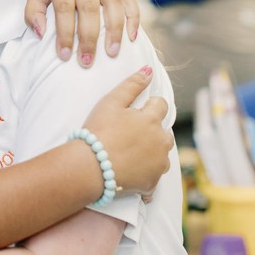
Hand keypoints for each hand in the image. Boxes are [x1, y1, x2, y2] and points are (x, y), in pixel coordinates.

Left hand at [27, 0, 138, 65]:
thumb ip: (33, 11)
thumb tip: (41, 35)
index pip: (64, 7)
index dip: (65, 33)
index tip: (65, 55)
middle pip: (89, 7)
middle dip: (89, 37)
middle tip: (87, 61)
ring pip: (112, 3)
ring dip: (114, 30)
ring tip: (112, 53)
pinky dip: (133, 17)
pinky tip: (131, 37)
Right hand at [79, 67, 171, 195]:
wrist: (90, 168)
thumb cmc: (98, 132)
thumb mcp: (111, 102)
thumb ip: (132, 84)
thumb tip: (149, 71)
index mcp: (153, 119)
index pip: (161, 105)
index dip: (147, 107)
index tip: (133, 114)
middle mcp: (161, 141)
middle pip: (164, 132)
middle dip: (152, 132)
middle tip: (128, 135)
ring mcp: (159, 164)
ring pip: (161, 155)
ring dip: (151, 153)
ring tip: (129, 154)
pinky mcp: (152, 183)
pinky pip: (153, 177)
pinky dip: (145, 175)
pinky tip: (129, 172)